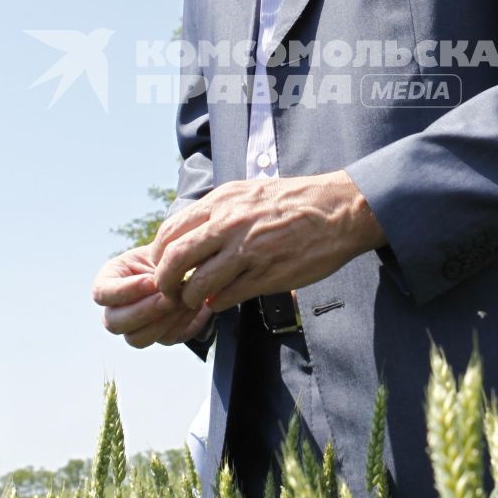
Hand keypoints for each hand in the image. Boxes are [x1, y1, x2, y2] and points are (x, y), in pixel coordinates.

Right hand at [92, 245, 214, 348]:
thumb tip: (157, 282)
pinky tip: (196, 307)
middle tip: (170, 297)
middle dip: (145, 311)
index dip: (125, 291)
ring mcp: (134, 328)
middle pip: (114, 324)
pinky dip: (182, 324)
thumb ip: (153, 263)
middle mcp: (114, 311)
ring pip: (137, 339)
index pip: (102, 294)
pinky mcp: (159, 337)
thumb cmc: (166, 252)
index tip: (152, 281)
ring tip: (185, 302)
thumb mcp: (156, 250)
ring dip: (163, 322)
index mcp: (106, 283)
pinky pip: (166, 339)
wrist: (187, 264)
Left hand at [151, 171, 384, 313]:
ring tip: (195, 300)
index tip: (162, 266)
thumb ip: (217, 212)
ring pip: (198, 285)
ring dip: (190, 299)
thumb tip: (190, 236)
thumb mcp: (248, 193)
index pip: (170, 231)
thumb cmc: (293, 202)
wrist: (338, 211)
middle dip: (164, 282)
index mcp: (222, 201)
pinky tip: (221, 300)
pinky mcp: (266, 275)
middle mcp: (229, 224)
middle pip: (174, 260)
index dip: (159, 255)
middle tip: (169, 291)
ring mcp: (247, 251)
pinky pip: (227, 297)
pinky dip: (217, 304)